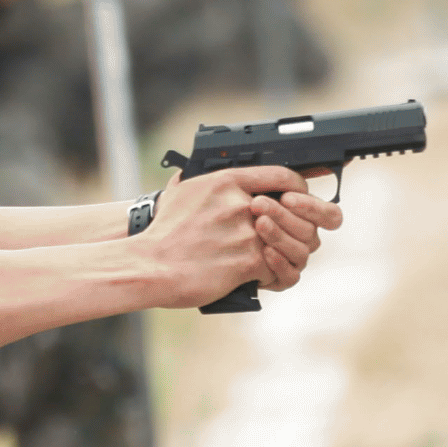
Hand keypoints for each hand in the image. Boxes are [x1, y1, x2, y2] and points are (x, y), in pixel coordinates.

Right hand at [144, 163, 339, 304]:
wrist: (150, 265)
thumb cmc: (162, 233)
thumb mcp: (181, 192)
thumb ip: (198, 178)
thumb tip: (192, 169)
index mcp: (228, 181)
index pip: (282, 175)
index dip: (297, 189)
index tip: (296, 198)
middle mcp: (242, 204)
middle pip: (293, 212)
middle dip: (295, 227)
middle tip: (289, 236)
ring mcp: (247, 233)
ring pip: (289, 242)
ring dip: (285, 253)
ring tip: (274, 259)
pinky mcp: (248, 261)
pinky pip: (276, 268)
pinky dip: (269, 275)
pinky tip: (257, 277)